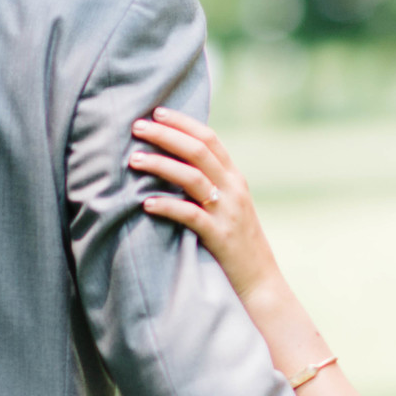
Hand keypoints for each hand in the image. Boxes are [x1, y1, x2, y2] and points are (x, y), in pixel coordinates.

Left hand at [130, 108, 281, 304]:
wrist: (261, 282)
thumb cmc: (236, 244)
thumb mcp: (228, 207)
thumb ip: (209, 185)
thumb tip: (174, 165)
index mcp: (235, 178)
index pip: (209, 139)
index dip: (183, 122)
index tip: (157, 112)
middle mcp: (234, 189)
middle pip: (198, 150)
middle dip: (166, 135)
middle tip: (137, 126)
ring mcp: (228, 212)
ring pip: (192, 177)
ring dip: (161, 164)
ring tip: (134, 160)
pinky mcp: (220, 236)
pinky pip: (190, 215)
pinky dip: (167, 206)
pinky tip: (146, 203)